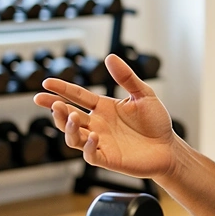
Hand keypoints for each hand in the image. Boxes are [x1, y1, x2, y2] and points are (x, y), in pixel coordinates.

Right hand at [33, 54, 177, 178]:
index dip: (61, 89)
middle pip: (69, 117)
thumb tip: (110, 57)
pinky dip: (88, 147)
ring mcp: (100, 142)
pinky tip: (93, 136)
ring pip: (73, 137)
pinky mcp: (108, 158)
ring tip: (73, 117)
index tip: (45, 83)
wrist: (169, 147)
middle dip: (58, 111)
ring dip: (69, 128)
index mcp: (103, 107)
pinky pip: (90, 154)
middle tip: (53, 103)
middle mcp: (97, 124)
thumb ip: (126, 77)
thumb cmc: (156, 122)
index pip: (77, 96)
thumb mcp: (143, 94)